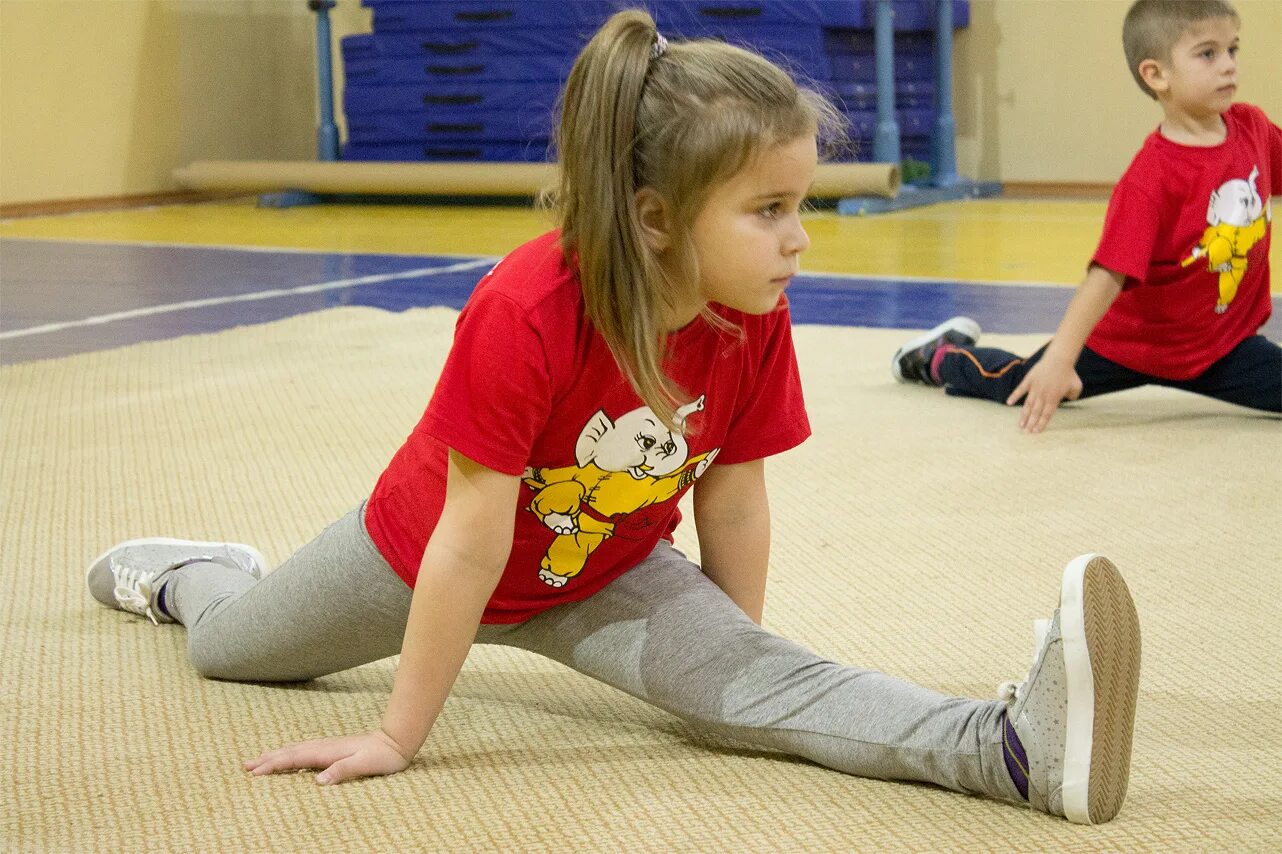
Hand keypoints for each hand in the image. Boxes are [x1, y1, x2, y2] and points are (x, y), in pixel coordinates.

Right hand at [244, 729, 412, 784]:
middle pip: (289, 752)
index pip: (294, 758)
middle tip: (245, 766)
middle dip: (267, 759)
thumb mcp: (365, 765)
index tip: (254, 772)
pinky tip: (287, 758)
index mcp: (327, 752)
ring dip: (276, 754)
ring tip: (258, 760)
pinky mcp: (332, 749)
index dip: (274, 765)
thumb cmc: (383, 756)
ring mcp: (328, 747)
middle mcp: (324, 747)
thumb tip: (318, 781)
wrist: (397, 740)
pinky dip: (289, 754)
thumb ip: (342, 771)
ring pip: (295, 749)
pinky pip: (304, 751)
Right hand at [1006, 356, 1081, 432]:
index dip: (1041, 424)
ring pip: (1028, 404)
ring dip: (1024, 415)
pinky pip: (1020, 390)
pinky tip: (1008, 403)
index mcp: (1054, 398)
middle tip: (1026, 433)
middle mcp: (1043, 395)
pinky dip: (1014, 396)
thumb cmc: (1069, 373)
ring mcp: (1034, 388)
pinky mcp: (1029, 380)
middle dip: (1031, 423)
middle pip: (1036, 412)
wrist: (1059, 359)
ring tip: (1020, 424)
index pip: (1046, 414)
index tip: (1036, 431)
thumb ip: (1073, 396)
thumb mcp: (1077, 387)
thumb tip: (1069, 400)